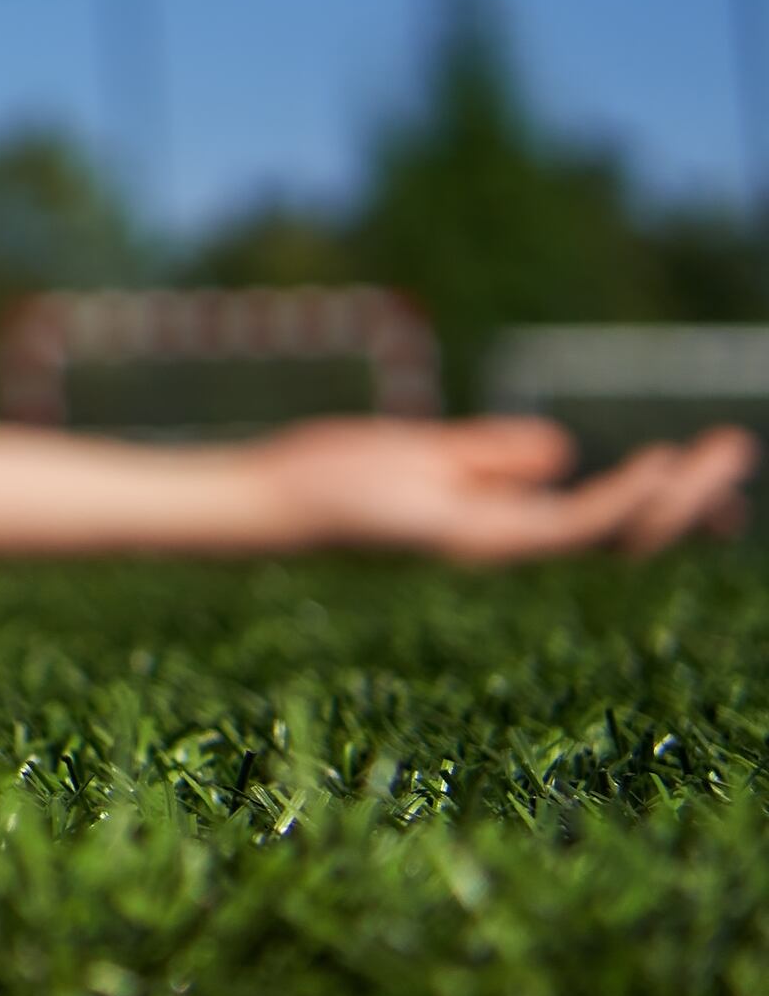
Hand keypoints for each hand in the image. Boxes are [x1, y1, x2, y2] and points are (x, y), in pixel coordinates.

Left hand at [247, 415, 749, 560]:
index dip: (662, 504)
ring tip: (716, 454)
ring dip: (672, 497)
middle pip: (624, 534)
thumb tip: (565, 449)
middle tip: (736, 451)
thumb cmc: (333, 476)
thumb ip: (495, 455)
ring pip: (612, 533)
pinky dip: (621, 499)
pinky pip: (570, 525)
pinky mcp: (475, 539)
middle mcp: (509, 543)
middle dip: (687, 501)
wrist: (272, 498)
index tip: (706, 467)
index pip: (603, 521)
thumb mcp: (430, 452)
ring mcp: (496, 546)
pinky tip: (657, 467)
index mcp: (502, 523)